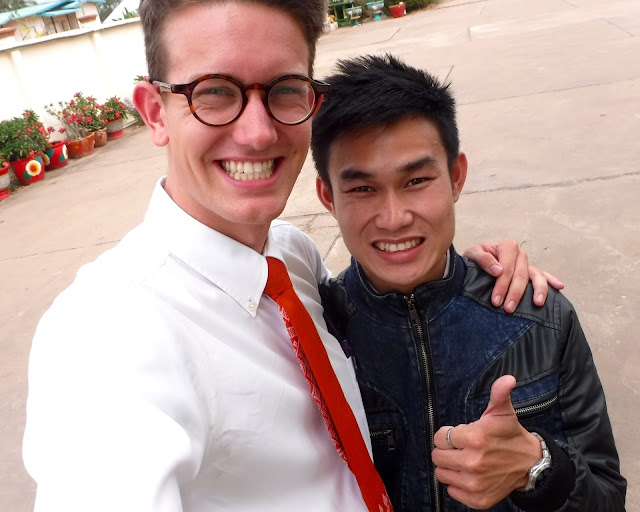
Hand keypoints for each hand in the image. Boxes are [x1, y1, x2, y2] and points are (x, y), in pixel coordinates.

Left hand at [432, 376, 541, 509]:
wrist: (530, 464)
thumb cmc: (510, 435)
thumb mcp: (502, 412)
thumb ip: (498, 393)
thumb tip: (507, 379)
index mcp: (475, 438)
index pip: (439, 437)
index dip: (448, 435)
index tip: (460, 435)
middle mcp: (473, 463)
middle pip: (437, 456)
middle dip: (446, 450)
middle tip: (461, 448)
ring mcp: (475, 483)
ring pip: (442, 474)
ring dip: (450, 467)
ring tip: (465, 460)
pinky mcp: (478, 499)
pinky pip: (452, 491)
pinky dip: (458, 484)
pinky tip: (470, 475)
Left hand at [463, 241, 563, 312]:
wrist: (474, 261)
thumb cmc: (473, 259)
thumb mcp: (472, 255)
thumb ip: (483, 259)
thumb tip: (498, 270)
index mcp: (506, 247)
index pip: (507, 268)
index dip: (502, 284)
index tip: (496, 300)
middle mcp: (519, 254)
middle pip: (521, 274)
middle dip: (515, 292)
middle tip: (508, 309)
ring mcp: (526, 263)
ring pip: (536, 275)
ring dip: (538, 289)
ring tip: (538, 303)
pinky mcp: (530, 272)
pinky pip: (543, 276)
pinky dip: (551, 280)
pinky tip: (559, 287)